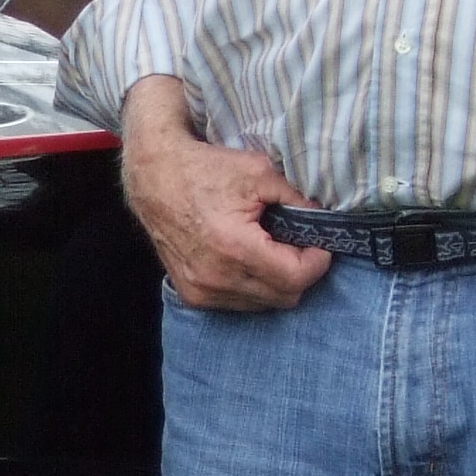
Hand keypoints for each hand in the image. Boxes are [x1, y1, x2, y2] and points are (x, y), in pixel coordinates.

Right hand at [121, 80, 325, 311]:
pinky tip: (247, 261)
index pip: (296, 277)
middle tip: (297, 244)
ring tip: (270, 250)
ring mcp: (202, 291)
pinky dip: (252, 288)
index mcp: (235, 248)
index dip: (317, 260)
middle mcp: (216, 278)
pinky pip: (239, 304)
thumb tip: (321, 219)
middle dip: (300, 272)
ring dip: (275, 282)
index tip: (319, 243)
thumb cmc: (205, 170)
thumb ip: (297, 199)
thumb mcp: (259, 171)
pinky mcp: (192, 295)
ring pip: (263, 304)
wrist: (154, 176)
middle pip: (285, 297)